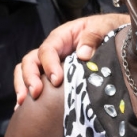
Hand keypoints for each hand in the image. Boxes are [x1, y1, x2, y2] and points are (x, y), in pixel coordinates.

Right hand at [14, 13, 129, 106]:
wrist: (113, 36)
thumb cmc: (105, 30)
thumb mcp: (102, 28)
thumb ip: (92, 36)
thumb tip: (82, 54)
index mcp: (62, 37)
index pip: (48, 49)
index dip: (49, 64)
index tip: (57, 80)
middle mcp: (52, 50)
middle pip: (31, 60)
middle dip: (29, 77)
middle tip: (36, 93)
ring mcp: (50, 63)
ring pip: (26, 70)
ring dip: (23, 85)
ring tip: (24, 102)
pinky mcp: (52, 75)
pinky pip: (33, 81)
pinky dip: (26, 93)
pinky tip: (23, 109)